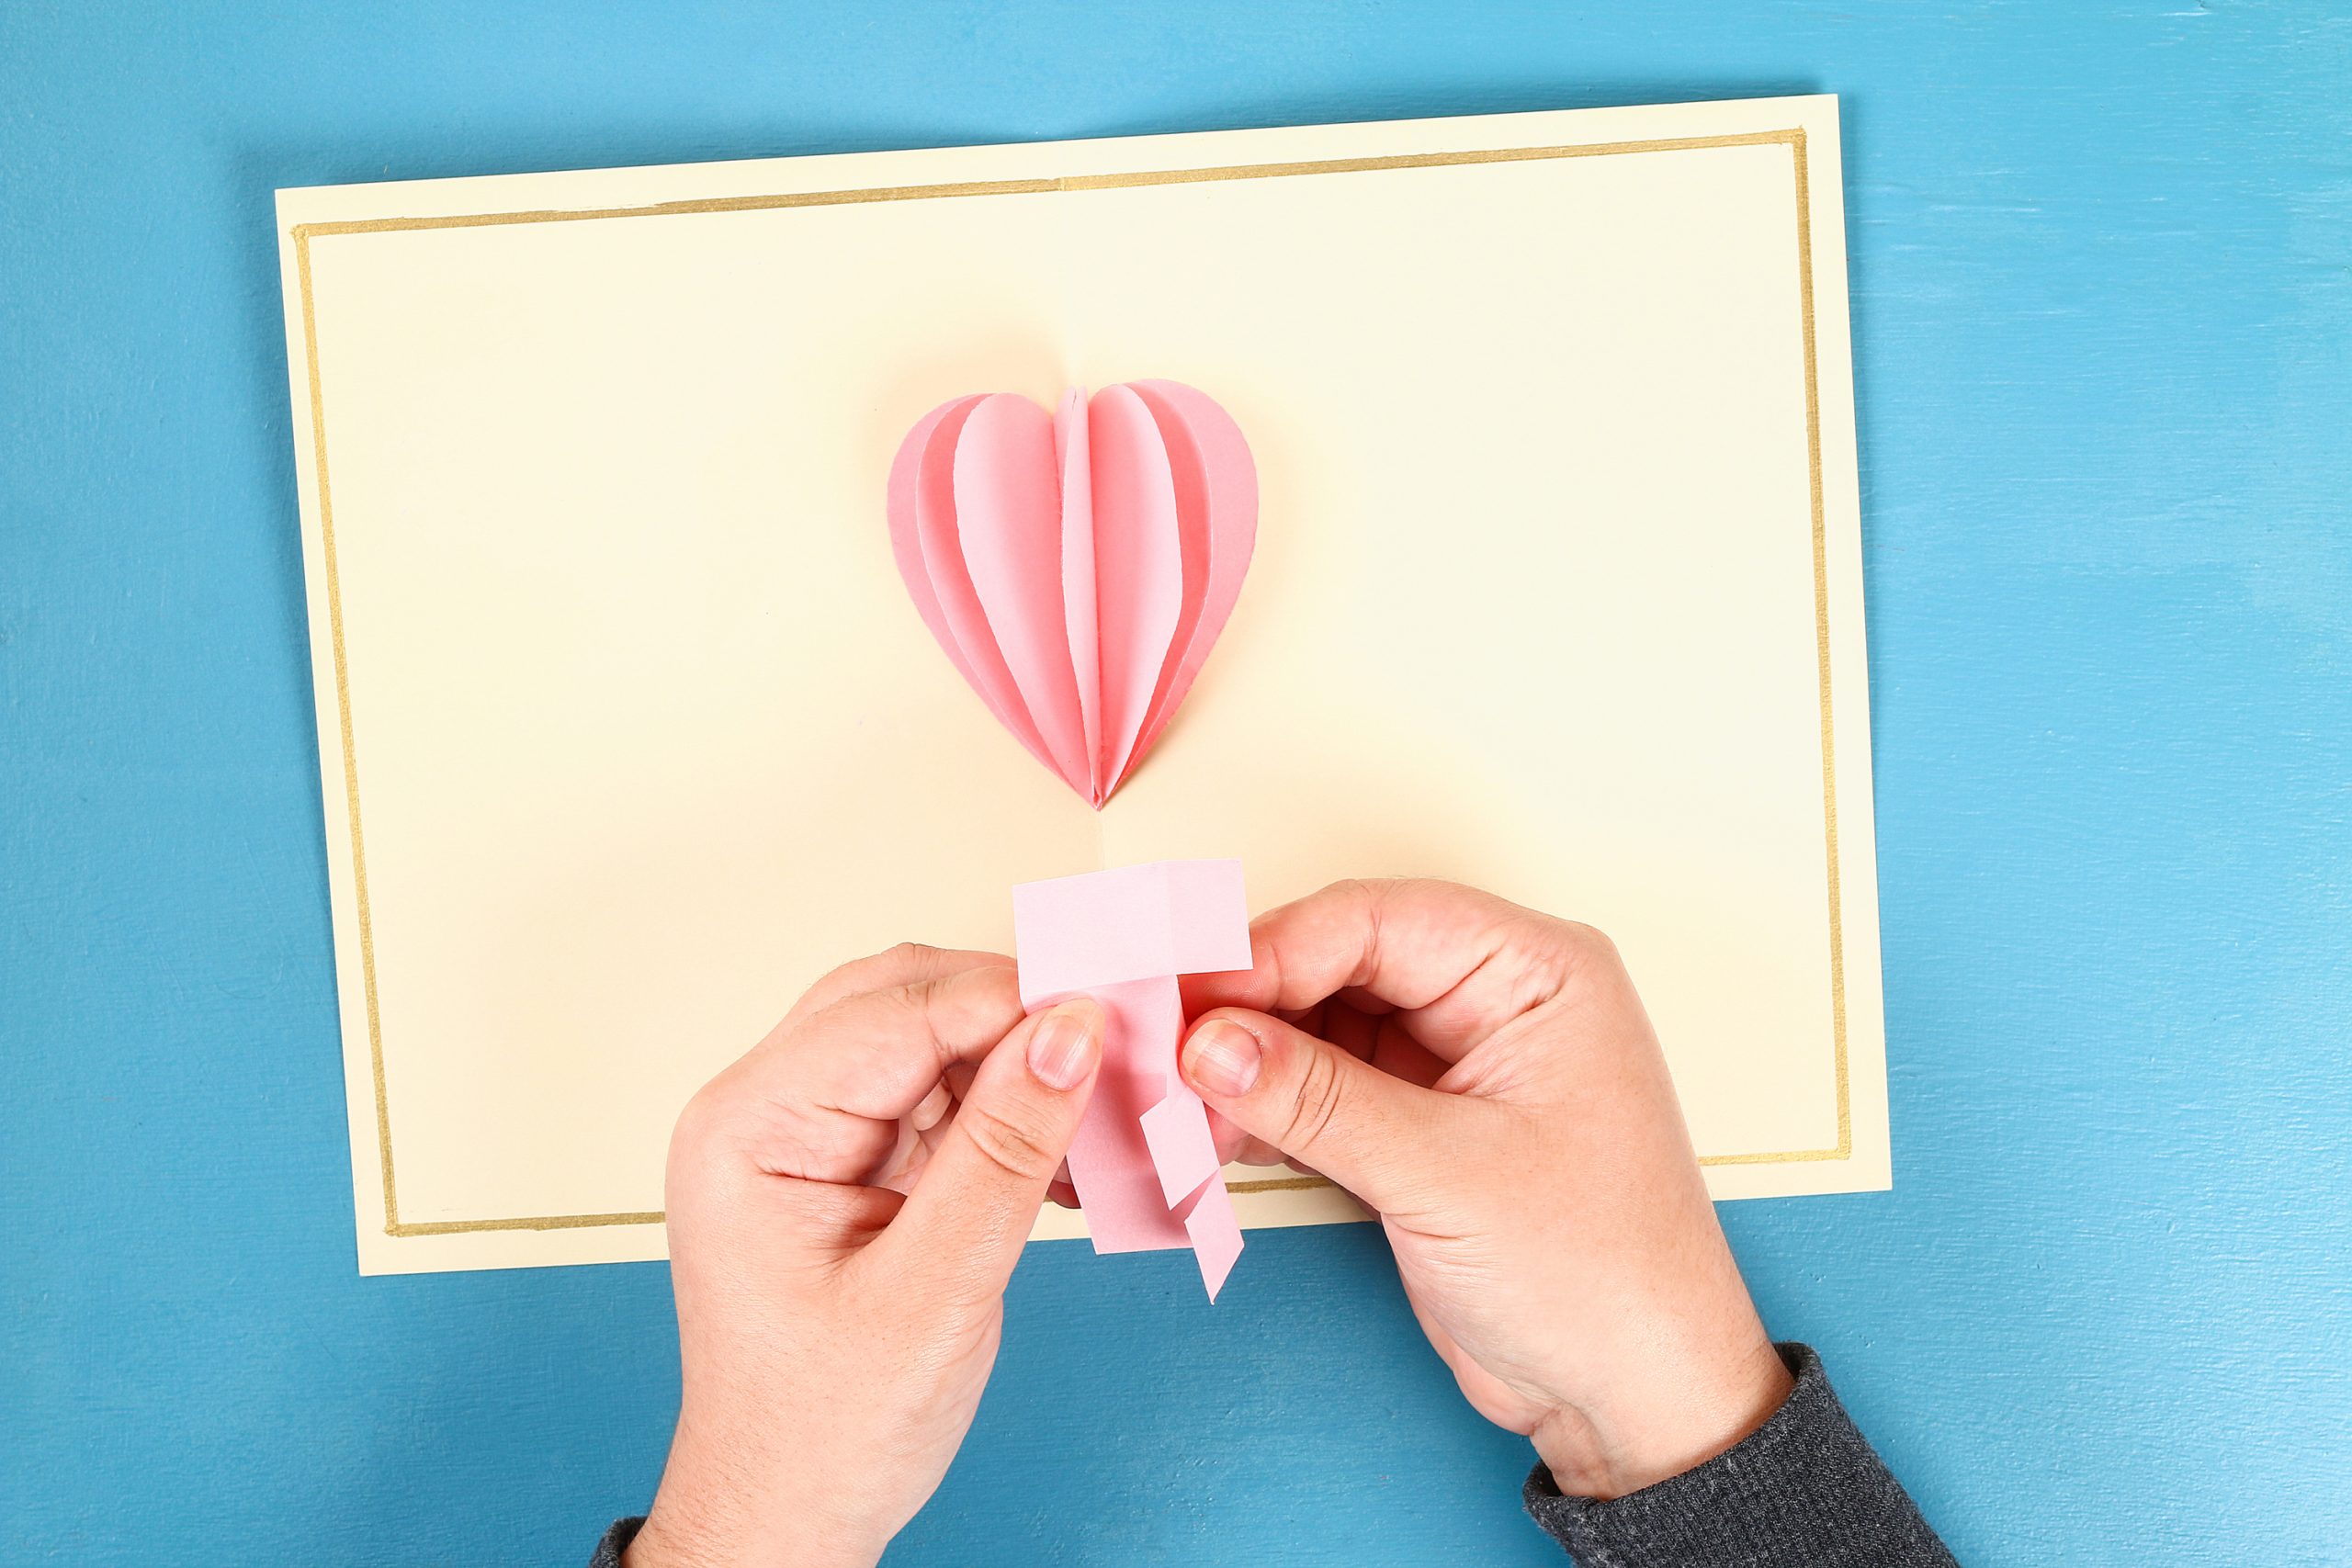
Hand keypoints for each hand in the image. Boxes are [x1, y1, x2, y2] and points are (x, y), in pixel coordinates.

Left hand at [626, 946, 1104, 1567]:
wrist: (786, 1516)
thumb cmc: (827, 1429)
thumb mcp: (933, 1293)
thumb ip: (1003, 1151)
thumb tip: (1070, 1029)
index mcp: (751, 1127)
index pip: (897, 1010)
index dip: (1011, 1001)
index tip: (1112, 1019)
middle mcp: (763, 1108)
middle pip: (908, 999)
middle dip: (1016, 1016)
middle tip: (1116, 1051)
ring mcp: (804, 1130)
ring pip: (929, 1036)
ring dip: (1017, 1061)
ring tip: (1097, 1107)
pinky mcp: (846, 1157)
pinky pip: (935, 1091)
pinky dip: (1004, 1104)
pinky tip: (1058, 1146)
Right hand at [1181, 879, 1791, 1498]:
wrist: (1636, 1397)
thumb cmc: (1602, 1277)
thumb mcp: (1450, 1178)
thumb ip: (1320, 1100)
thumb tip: (1210, 1042)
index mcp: (1536, 973)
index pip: (1380, 920)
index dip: (1275, 949)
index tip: (1193, 996)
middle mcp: (1494, 1000)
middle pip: (1338, 962)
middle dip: (1248, 1006)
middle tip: (1162, 1046)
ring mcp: (1452, 1063)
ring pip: (1319, 1026)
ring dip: (1245, 1062)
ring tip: (1175, 1102)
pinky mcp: (1418, 1125)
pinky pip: (1321, 1088)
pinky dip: (1264, 1108)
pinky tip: (1210, 1134)